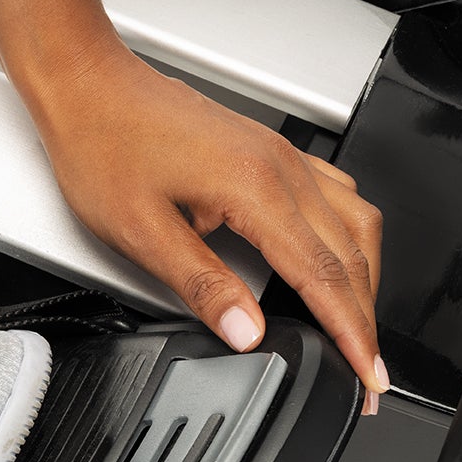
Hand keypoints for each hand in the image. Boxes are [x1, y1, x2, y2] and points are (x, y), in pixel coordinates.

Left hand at [33, 44, 388, 408]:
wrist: (90, 88)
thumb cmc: (106, 147)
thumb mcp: (144, 234)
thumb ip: (202, 288)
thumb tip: (246, 332)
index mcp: (256, 188)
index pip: (324, 276)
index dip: (351, 333)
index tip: (367, 373)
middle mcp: (282, 168)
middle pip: (351, 254)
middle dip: (367, 321)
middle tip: (370, 373)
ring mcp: (282, 157)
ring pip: (355, 223)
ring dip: (366, 282)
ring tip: (361, 330)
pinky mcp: (271, 154)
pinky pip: (337, 198)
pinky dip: (350, 242)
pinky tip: (342, 264)